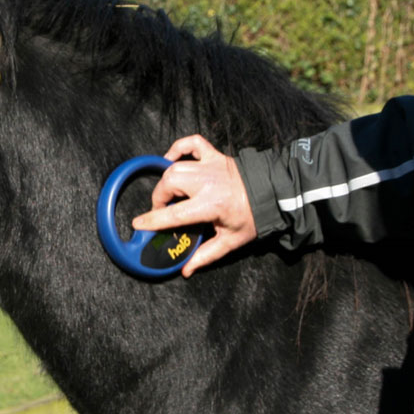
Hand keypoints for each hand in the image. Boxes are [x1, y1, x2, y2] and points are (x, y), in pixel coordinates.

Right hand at [131, 134, 255, 277]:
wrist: (275, 193)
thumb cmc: (253, 218)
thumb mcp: (231, 241)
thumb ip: (206, 255)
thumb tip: (186, 270)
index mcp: (211, 205)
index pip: (173, 213)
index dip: (152, 220)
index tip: (138, 223)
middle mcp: (207, 182)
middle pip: (169, 183)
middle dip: (159, 197)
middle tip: (161, 210)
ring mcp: (210, 165)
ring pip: (176, 166)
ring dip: (167, 179)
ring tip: (169, 193)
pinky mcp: (215, 155)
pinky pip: (192, 143)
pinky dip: (178, 148)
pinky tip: (171, 159)